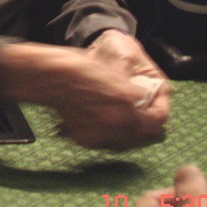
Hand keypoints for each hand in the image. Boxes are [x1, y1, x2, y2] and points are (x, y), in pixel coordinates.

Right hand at [0, 32, 169, 149]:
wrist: (46, 76)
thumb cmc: (76, 67)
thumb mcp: (111, 71)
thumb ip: (131, 90)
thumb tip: (142, 99)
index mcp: (125, 106)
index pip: (156, 120)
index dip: (160, 111)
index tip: (158, 105)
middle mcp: (114, 125)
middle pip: (141, 135)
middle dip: (144, 124)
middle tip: (144, 113)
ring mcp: (97, 134)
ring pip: (122, 140)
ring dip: (127, 131)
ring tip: (123, 116)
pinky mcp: (82, 138)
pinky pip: (101, 139)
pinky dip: (105, 133)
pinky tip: (101, 119)